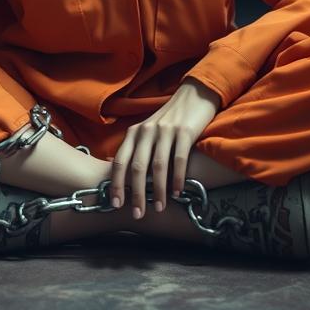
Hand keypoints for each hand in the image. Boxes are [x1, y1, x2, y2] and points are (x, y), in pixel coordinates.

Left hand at [109, 77, 220, 219]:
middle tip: (138, 213)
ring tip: (158, 207)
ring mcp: (165, 130)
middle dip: (136, 193)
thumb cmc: (169, 119)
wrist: (193, 95)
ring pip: (158, 166)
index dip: (116, 183)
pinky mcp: (184, 131)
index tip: (116, 203)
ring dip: (158, 190)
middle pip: (138, 167)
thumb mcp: (148, 131)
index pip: (120, 160)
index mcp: (135, 132)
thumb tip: (121, 173)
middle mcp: (147, 130)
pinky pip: (179, 159)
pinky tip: (177, 192)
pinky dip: (177, 178)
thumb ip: (136, 148)